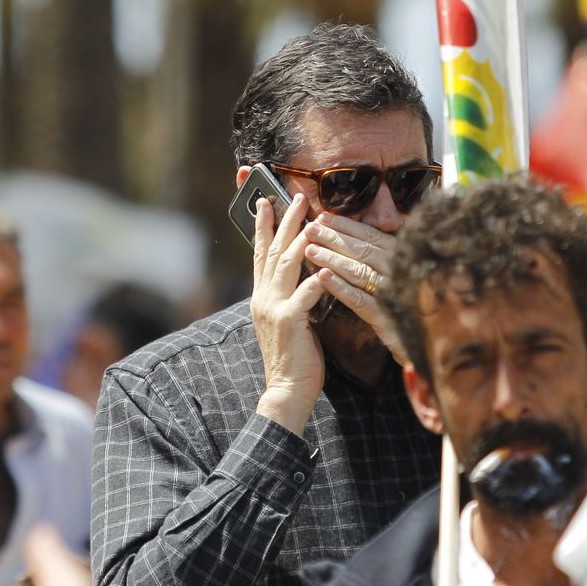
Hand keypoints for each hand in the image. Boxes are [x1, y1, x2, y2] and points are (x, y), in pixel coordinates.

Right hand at [250, 194, 328, 432]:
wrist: (285, 389)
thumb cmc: (293, 356)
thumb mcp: (287, 319)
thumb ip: (290, 296)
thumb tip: (303, 273)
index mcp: (262, 296)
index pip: (261, 254)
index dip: (263, 226)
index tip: (265, 202)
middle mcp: (264, 297)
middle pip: (274, 250)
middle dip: (284, 221)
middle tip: (294, 196)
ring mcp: (274, 308)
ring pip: (287, 264)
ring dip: (299, 237)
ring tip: (311, 217)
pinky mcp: (290, 321)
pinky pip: (305, 293)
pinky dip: (315, 278)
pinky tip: (324, 264)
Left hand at [302, 214, 407, 365]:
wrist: (429, 345)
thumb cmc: (411, 305)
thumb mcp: (401, 274)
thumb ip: (383, 255)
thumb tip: (355, 235)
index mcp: (404, 256)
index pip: (370, 235)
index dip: (346, 226)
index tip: (323, 217)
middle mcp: (400, 270)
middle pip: (362, 249)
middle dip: (334, 238)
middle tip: (310, 228)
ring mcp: (394, 292)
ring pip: (359, 271)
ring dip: (332, 259)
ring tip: (310, 250)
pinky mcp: (387, 316)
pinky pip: (360, 299)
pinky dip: (341, 287)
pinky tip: (322, 278)